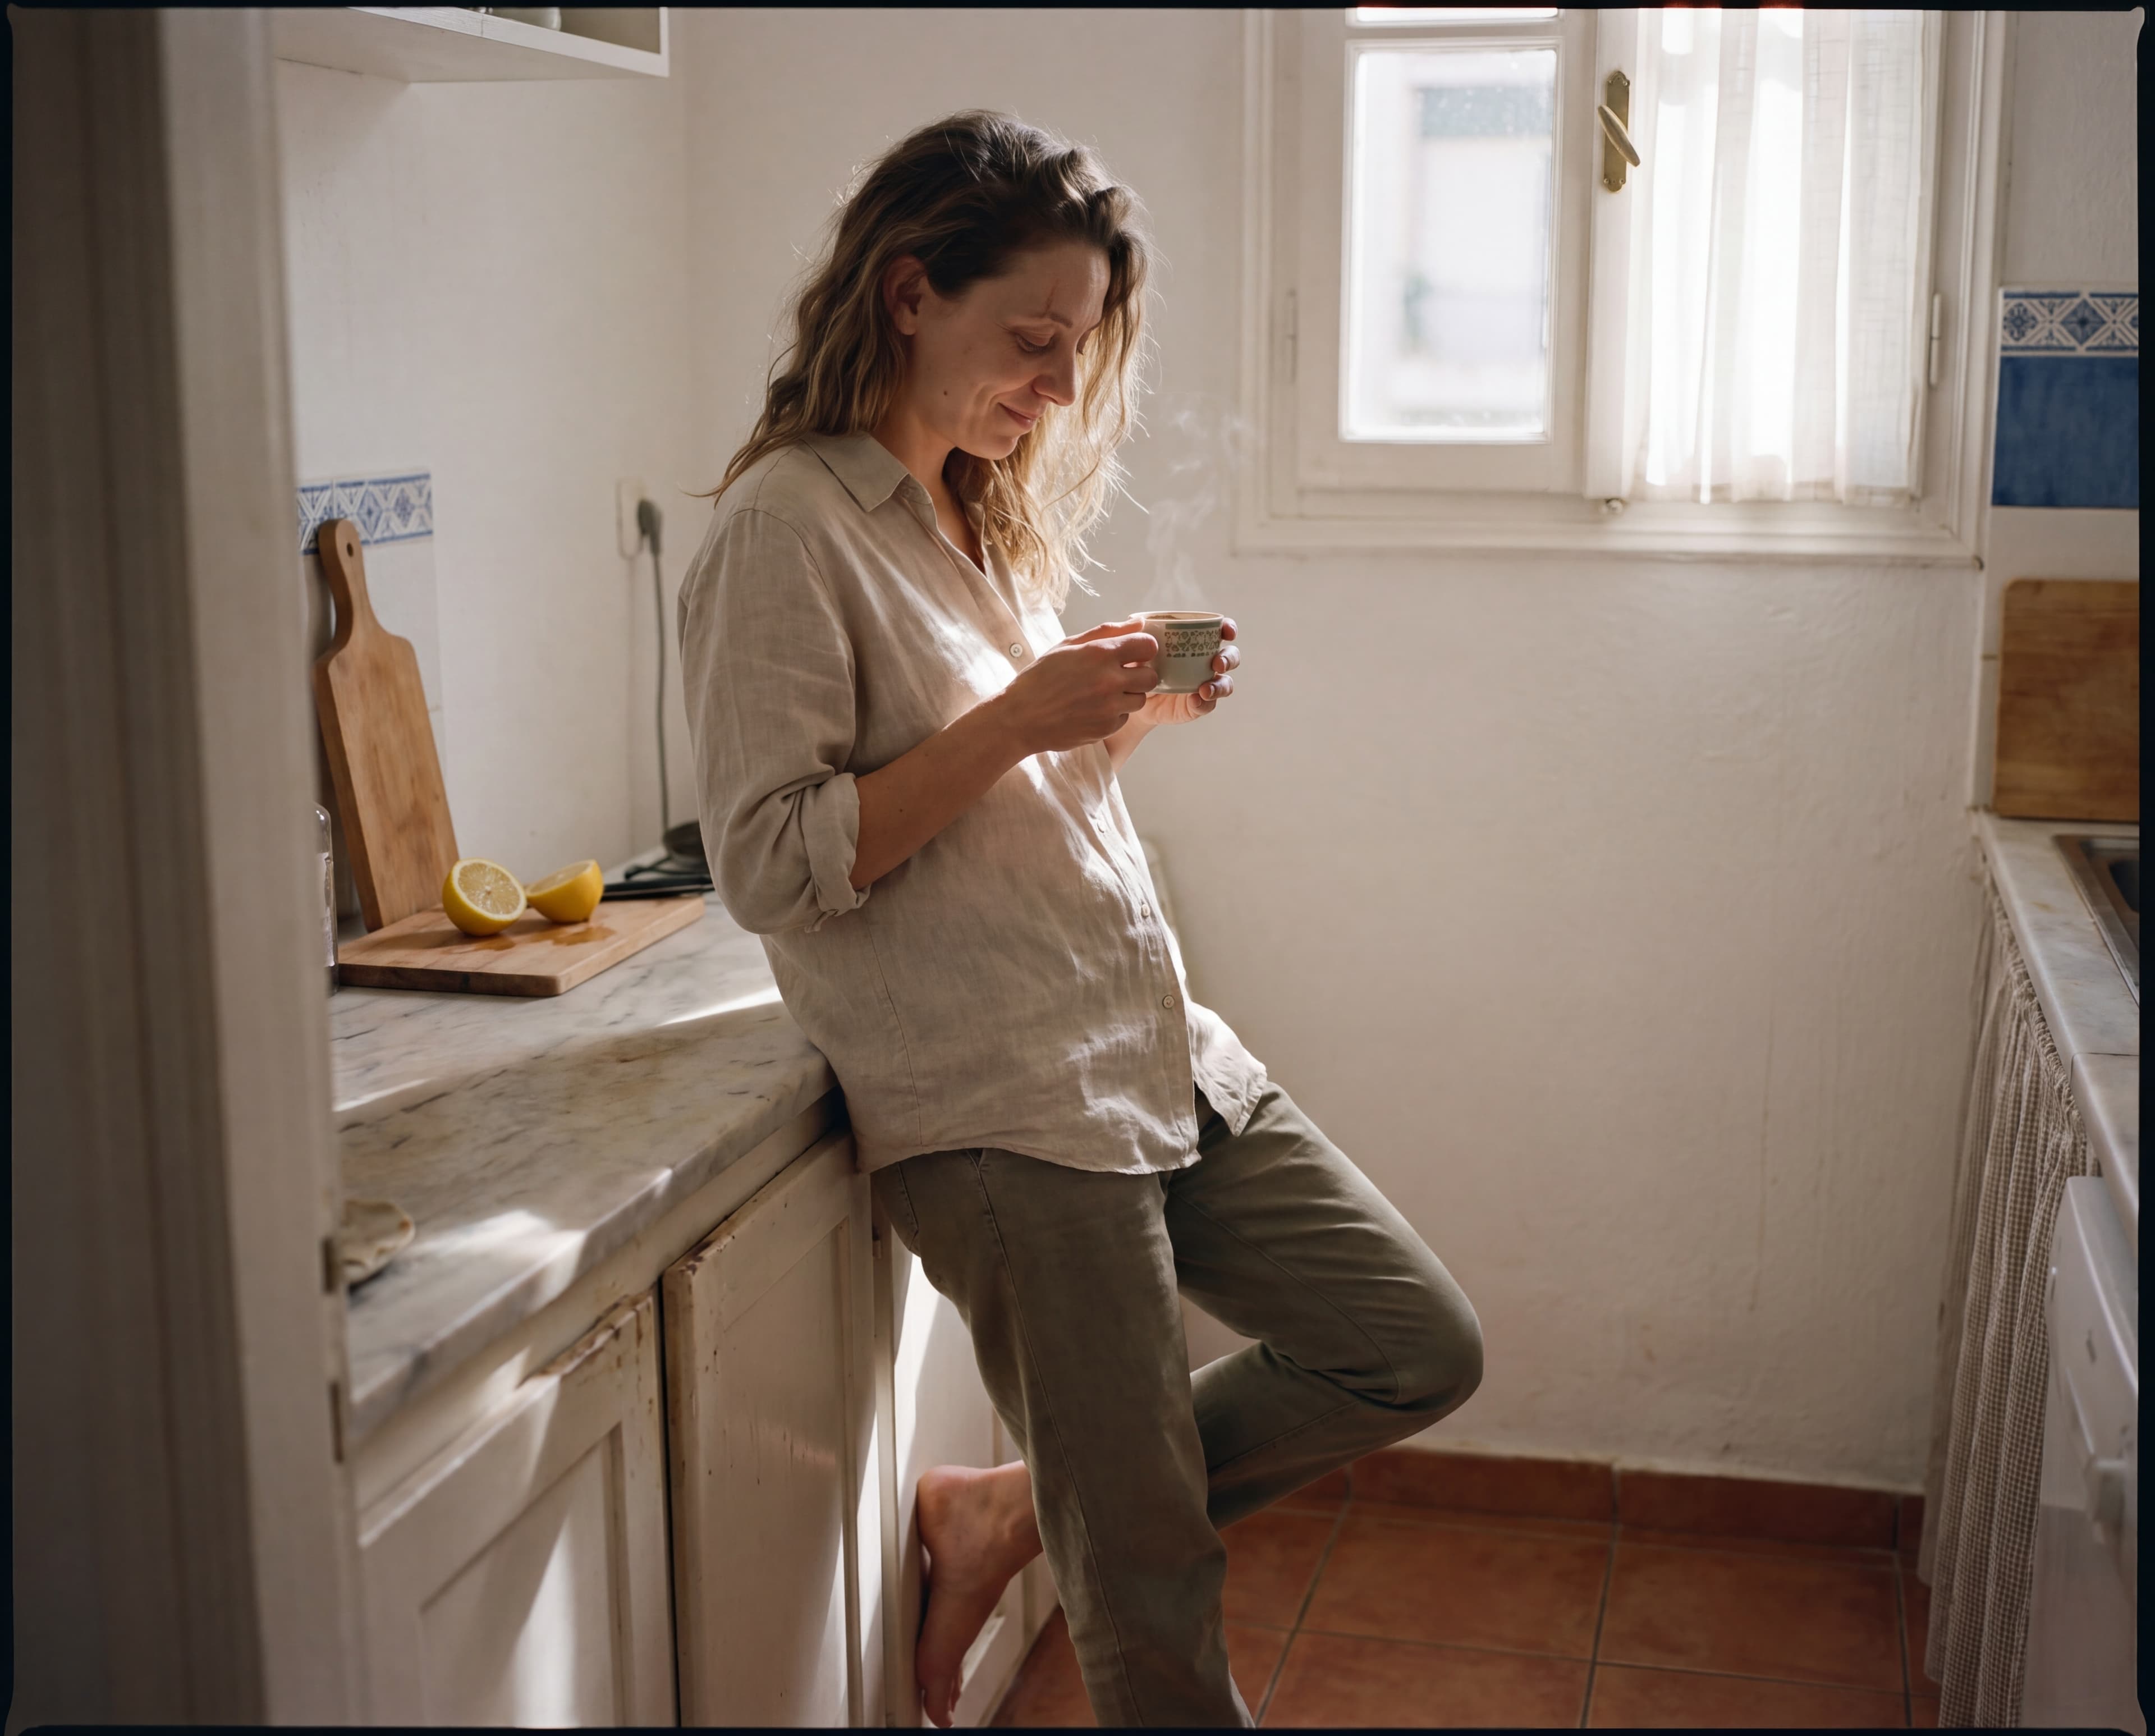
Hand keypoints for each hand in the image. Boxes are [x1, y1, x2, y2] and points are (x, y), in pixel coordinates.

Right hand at [993, 624, 1160, 753]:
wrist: (1020, 719)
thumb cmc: (1040, 679)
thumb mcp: (1068, 646)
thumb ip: (1106, 632)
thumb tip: (1138, 623)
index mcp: (1100, 654)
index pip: (1148, 646)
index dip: (1143, 649)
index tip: (1133, 654)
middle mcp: (1109, 681)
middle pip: (1151, 676)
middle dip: (1139, 674)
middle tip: (1120, 676)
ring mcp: (1109, 707)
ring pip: (1140, 699)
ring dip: (1127, 695)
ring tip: (1103, 694)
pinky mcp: (1106, 728)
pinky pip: (1124, 718)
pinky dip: (1114, 714)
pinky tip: (1092, 710)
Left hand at [1137, 616, 1237, 726]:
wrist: (1131, 697)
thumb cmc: (1137, 665)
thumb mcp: (1134, 649)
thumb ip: (1135, 633)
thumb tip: (1137, 620)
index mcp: (1196, 642)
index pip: (1220, 631)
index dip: (1229, 628)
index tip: (1227, 632)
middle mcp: (1205, 662)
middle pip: (1231, 657)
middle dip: (1228, 658)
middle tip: (1216, 663)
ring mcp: (1204, 684)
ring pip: (1226, 683)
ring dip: (1220, 685)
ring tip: (1205, 689)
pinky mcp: (1198, 705)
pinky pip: (1208, 705)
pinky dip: (1204, 703)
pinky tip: (1194, 701)